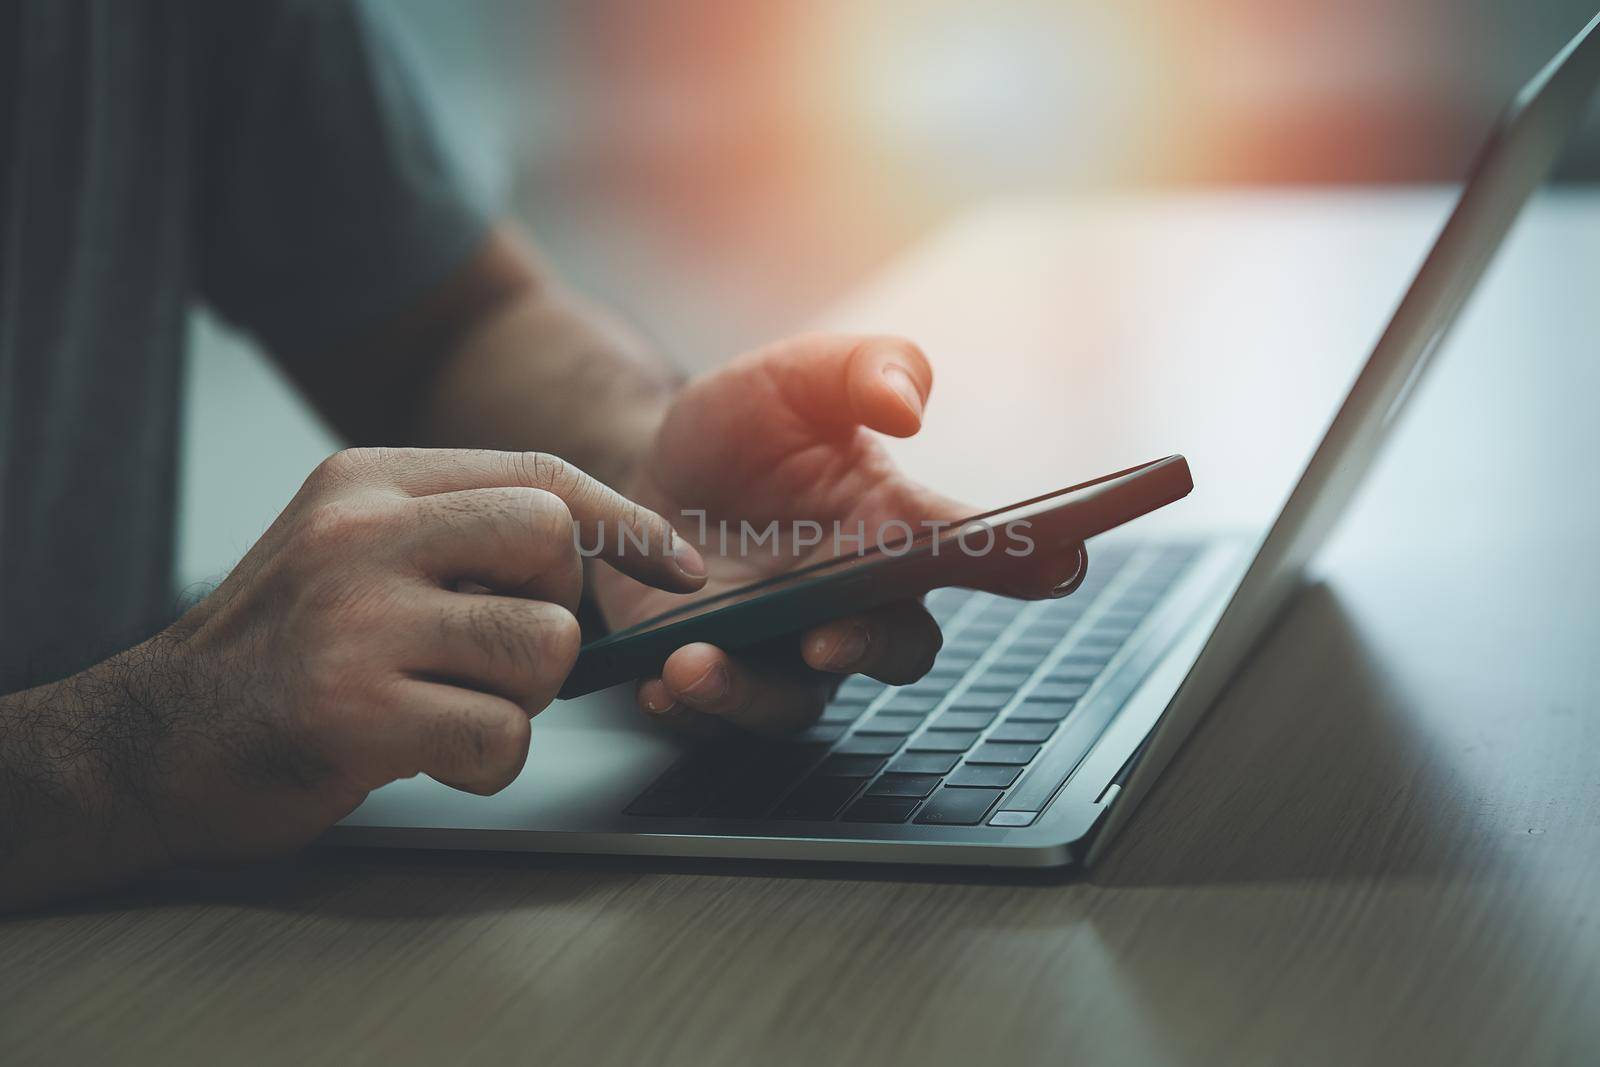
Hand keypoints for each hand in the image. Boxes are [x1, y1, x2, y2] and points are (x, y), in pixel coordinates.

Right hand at [72, 448, 703, 870]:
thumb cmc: (277, 655)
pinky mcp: (352, 710)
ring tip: (451, 709)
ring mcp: (354, 618)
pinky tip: (428, 757)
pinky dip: (487, 763)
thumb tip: (600, 559)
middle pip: (554, 543)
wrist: (150, 743)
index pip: (539, 476)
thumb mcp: (352, 554)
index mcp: (368, 481)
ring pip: (544, 646)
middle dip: (557, 614)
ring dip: (521, 699)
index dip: (626, 522)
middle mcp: (361, 533)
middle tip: (498, 658)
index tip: (678, 566)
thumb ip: (455, 536)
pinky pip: (502, 736)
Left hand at [594, 334, 1084, 735]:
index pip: (979, 548)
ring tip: (693, 664)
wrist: (644, 468)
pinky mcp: (722, 673)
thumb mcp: (793, 376)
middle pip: (897, 647)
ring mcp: (787, 647)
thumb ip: (862, 370)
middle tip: (822, 639)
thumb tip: (910, 405)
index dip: (1029, 559)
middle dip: (867, 648)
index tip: (1060, 563)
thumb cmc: (741, 428)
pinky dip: (689, 709)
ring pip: (799, 702)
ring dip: (750, 694)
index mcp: (893, 526)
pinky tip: (658, 682)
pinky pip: (719, 720)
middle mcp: (853, 599)